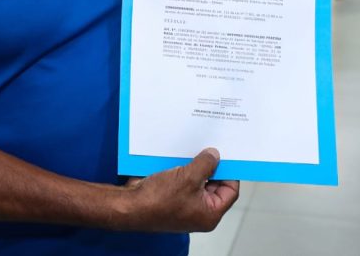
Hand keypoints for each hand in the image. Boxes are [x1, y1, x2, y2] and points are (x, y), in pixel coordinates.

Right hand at [122, 147, 239, 231]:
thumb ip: (206, 164)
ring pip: (197, 180)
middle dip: (211, 166)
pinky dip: (183, 167)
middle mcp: (199, 211)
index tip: (227, 154)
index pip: (230, 191)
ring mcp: (185, 204)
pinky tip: (181, 153)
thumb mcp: (189, 178)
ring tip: (196, 146)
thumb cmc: (160, 199)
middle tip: (211, 145)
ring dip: (195, 164)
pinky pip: (183, 179)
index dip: (230, 172)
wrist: (129, 205)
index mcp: (209, 214)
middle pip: (214, 184)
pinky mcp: (172, 196)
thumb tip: (215, 154)